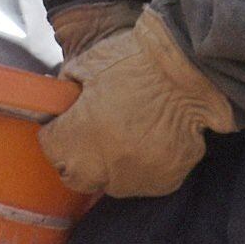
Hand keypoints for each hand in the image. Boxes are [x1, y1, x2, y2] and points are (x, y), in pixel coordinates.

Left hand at [36, 4, 235, 197]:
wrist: (193, 67)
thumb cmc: (140, 59)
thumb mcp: (90, 63)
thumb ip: (67, 87)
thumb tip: (59, 100)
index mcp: (81, 132)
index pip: (50, 147)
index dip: (55, 132)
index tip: (62, 124)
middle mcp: (106, 163)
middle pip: (75, 176)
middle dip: (75, 158)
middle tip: (88, 135)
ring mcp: (138, 176)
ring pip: (110, 184)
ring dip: (109, 166)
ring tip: (124, 137)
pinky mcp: (166, 180)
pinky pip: (143, 182)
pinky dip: (141, 167)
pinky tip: (149, 141)